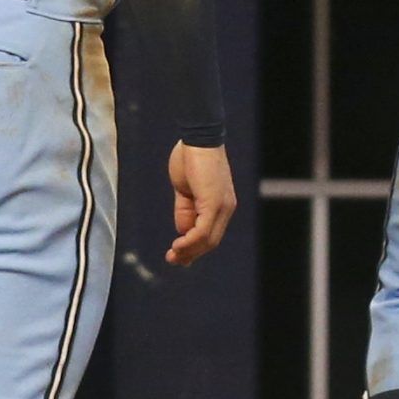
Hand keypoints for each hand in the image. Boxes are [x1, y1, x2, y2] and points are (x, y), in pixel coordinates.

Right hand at [166, 142, 235, 265]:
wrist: (197, 137)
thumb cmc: (190, 159)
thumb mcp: (185, 191)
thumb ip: (185, 211)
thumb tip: (183, 232)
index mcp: (221, 205)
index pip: (211, 234)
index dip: (194, 247)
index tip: (177, 254)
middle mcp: (226, 208)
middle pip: (211, 241)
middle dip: (191, 253)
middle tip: (172, 260)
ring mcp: (222, 206)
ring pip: (208, 239)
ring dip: (189, 251)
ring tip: (172, 256)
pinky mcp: (214, 202)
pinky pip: (204, 229)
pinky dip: (190, 241)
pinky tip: (177, 245)